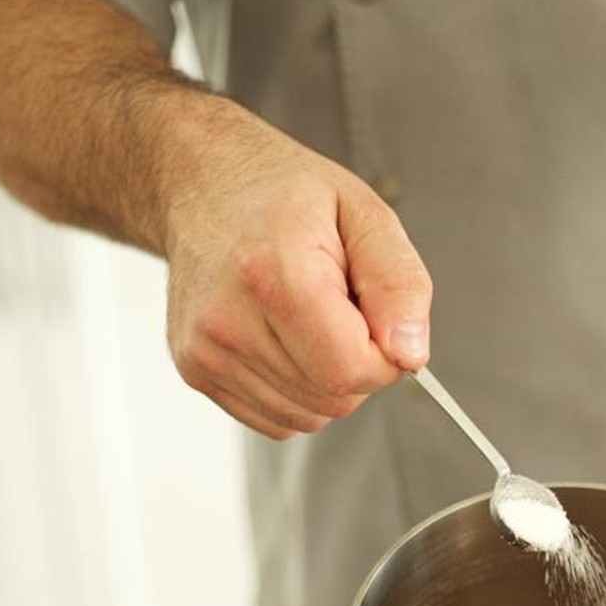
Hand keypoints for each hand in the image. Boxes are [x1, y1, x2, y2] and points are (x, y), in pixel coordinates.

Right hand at [162, 102, 431, 437]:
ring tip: (306, 318)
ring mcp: (205, 351)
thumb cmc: (285, 196)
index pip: (351, 370)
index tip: (375, 317)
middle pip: (333, 399)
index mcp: (274, 274)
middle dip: (357, 365)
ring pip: (308, 417)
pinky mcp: (195, 371)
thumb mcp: (364, 214)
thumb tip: (410, 355)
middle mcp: (228, 320)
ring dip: (326, 380)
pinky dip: (296, 391)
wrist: (203, 185)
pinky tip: (283, 339)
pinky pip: (277, 420)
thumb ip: (399, 284)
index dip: (384, 356)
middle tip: (339, 309)